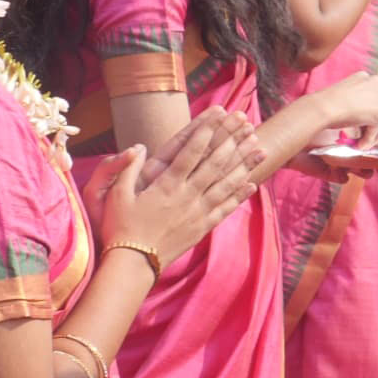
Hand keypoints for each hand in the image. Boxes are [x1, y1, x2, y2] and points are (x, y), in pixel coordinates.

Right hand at [106, 110, 262, 263]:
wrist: (133, 263)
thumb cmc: (120, 227)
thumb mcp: (116, 195)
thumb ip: (127, 169)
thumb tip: (139, 147)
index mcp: (166, 185)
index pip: (191, 151)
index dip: (207, 130)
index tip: (220, 113)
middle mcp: (187, 196)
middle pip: (216, 163)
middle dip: (232, 139)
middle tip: (247, 121)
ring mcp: (198, 213)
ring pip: (227, 184)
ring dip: (245, 164)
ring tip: (261, 147)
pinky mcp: (202, 228)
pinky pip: (226, 209)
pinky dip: (240, 196)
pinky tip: (253, 184)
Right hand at [310, 73, 377, 152]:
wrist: (324, 107)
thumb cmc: (326, 104)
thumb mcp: (345, 103)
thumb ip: (359, 110)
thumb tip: (371, 127)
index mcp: (364, 77)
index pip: (373, 98)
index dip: (368, 113)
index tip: (361, 124)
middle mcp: (375, 83)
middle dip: (372, 125)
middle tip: (362, 137)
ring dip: (372, 134)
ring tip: (361, 144)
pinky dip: (370, 138)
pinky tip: (361, 144)